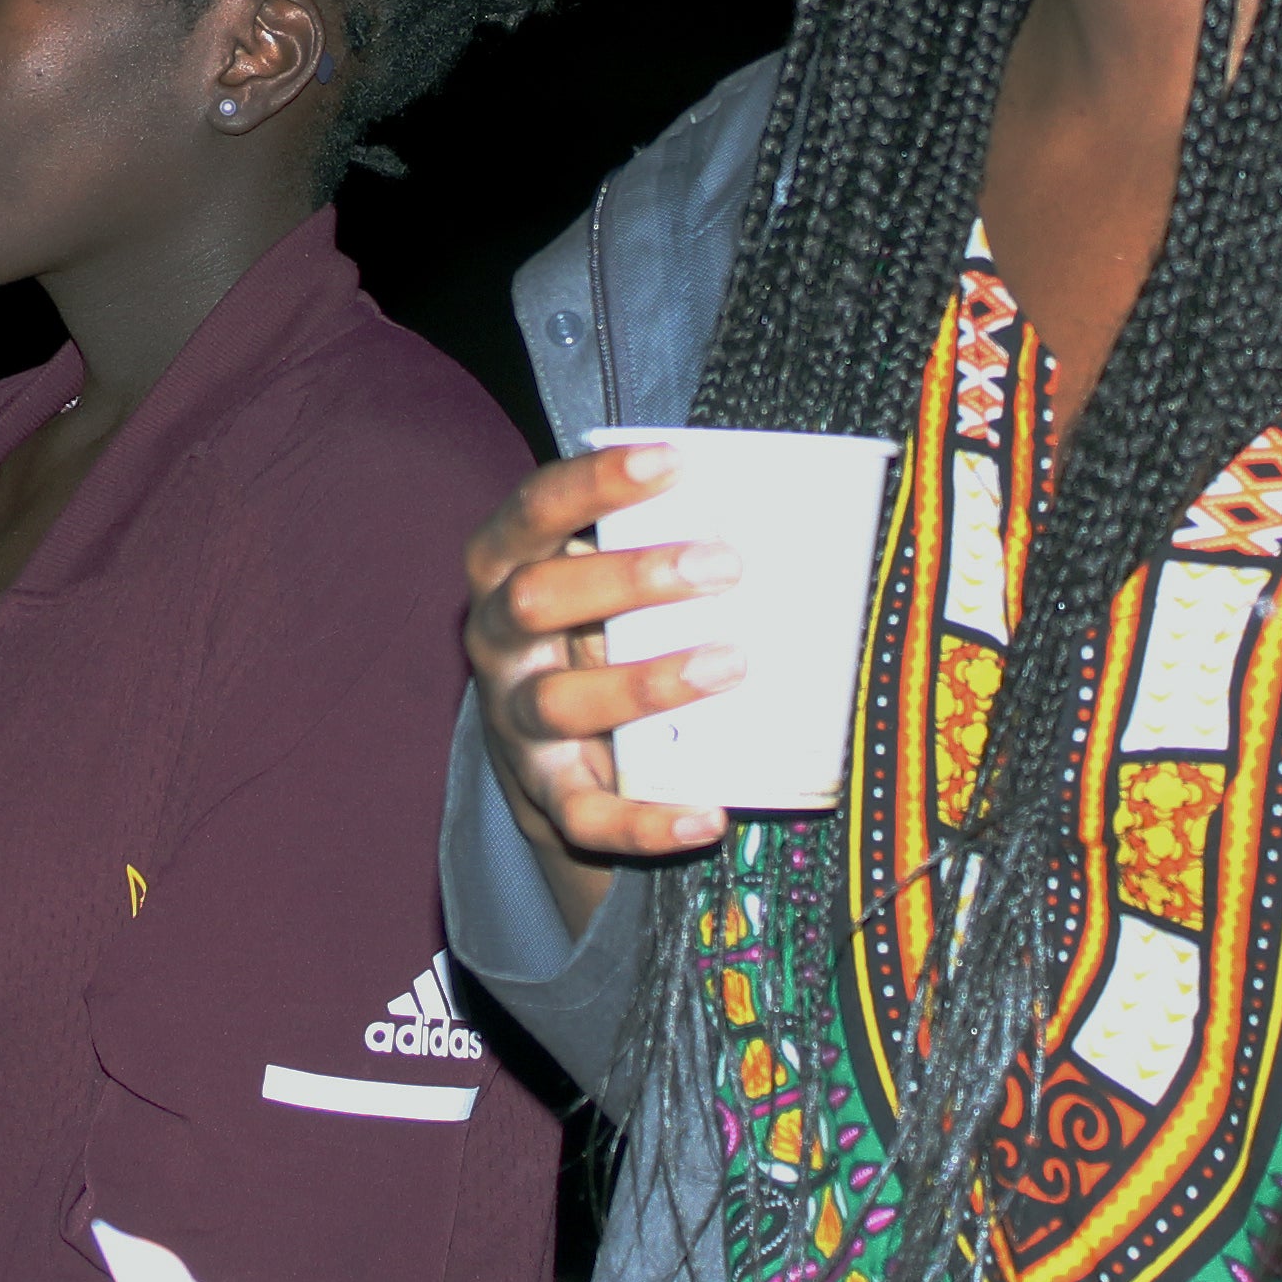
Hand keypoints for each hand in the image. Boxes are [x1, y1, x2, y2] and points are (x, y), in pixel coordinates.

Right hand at [462, 437, 739, 930]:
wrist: (549, 746)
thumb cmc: (598, 627)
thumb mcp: (603, 575)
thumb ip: (652, 541)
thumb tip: (784, 502)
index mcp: (506, 563)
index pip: (533, 510)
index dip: (593, 483)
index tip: (672, 460)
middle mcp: (497, 638)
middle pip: (536, 599)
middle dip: (628, 578)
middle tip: (725, 565)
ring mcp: (515, 719)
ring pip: (560, 704)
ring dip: (645, 683)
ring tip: (730, 663)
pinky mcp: (545, 792)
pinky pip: (585, 816)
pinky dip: (645, 821)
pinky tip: (708, 814)